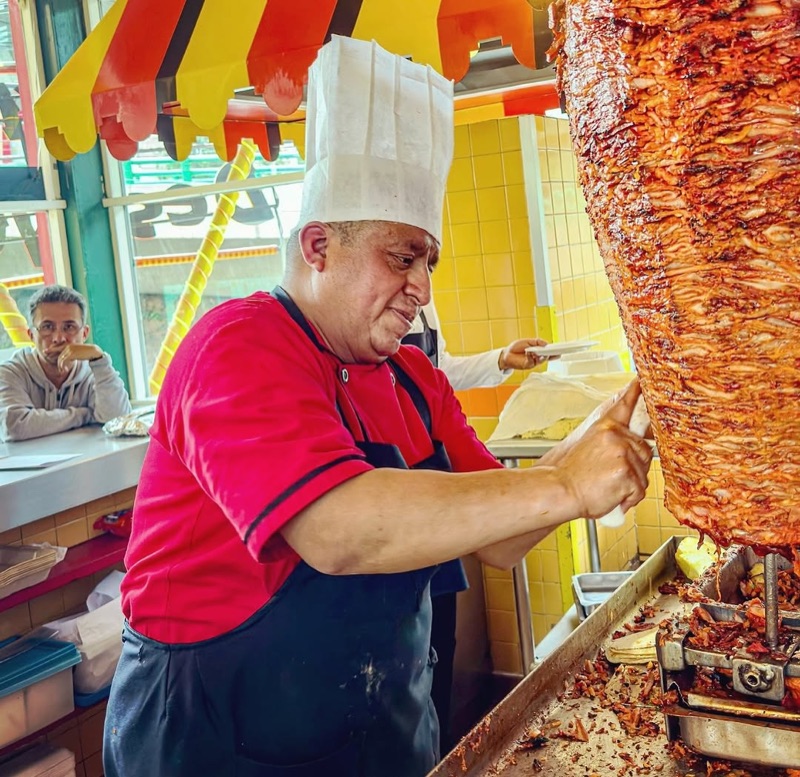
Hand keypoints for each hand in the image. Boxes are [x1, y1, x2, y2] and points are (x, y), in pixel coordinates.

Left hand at [55, 344, 103, 372]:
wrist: (94, 351)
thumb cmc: (88, 353)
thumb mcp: (78, 352)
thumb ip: (72, 354)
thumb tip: (69, 358)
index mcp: (69, 345)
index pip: (57, 347)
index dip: (51, 349)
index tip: (45, 351)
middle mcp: (68, 346)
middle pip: (58, 354)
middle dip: (56, 360)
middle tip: (56, 366)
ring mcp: (69, 349)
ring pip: (60, 358)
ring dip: (60, 365)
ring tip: (62, 370)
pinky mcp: (71, 353)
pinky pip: (64, 360)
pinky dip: (63, 366)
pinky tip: (64, 370)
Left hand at [498, 338, 553, 370]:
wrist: (506, 354)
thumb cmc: (516, 347)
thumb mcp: (527, 341)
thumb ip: (537, 342)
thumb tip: (546, 343)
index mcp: (538, 351)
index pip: (549, 352)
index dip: (555, 352)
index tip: (560, 350)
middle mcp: (537, 358)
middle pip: (547, 356)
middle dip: (551, 353)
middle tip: (554, 351)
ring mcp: (533, 362)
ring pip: (541, 359)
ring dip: (541, 355)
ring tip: (540, 350)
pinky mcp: (527, 365)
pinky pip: (532, 361)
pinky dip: (531, 356)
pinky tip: (529, 352)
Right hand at [552, 380, 652, 519]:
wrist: (559, 490)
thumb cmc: (570, 475)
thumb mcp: (587, 447)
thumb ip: (609, 441)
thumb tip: (627, 446)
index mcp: (605, 427)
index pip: (624, 406)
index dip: (636, 393)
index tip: (642, 380)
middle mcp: (616, 436)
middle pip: (644, 450)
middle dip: (634, 466)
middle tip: (610, 475)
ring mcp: (623, 454)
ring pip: (643, 473)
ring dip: (629, 485)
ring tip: (606, 486)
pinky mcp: (628, 473)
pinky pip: (639, 491)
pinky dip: (627, 499)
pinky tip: (610, 495)